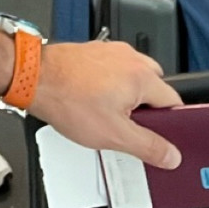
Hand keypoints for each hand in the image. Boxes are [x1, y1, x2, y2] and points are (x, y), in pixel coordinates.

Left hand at [30, 40, 182, 168]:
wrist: (35, 78)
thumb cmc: (68, 100)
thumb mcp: (114, 135)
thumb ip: (148, 146)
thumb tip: (171, 155)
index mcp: (142, 76)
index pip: (173, 102)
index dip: (170, 124)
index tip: (161, 137)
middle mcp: (131, 58)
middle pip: (155, 88)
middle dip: (148, 109)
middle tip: (131, 128)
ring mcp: (112, 52)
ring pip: (134, 78)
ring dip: (129, 96)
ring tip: (110, 114)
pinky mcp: (95, 52)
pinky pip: (115, 70)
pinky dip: (112, 84)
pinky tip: (96, 101)